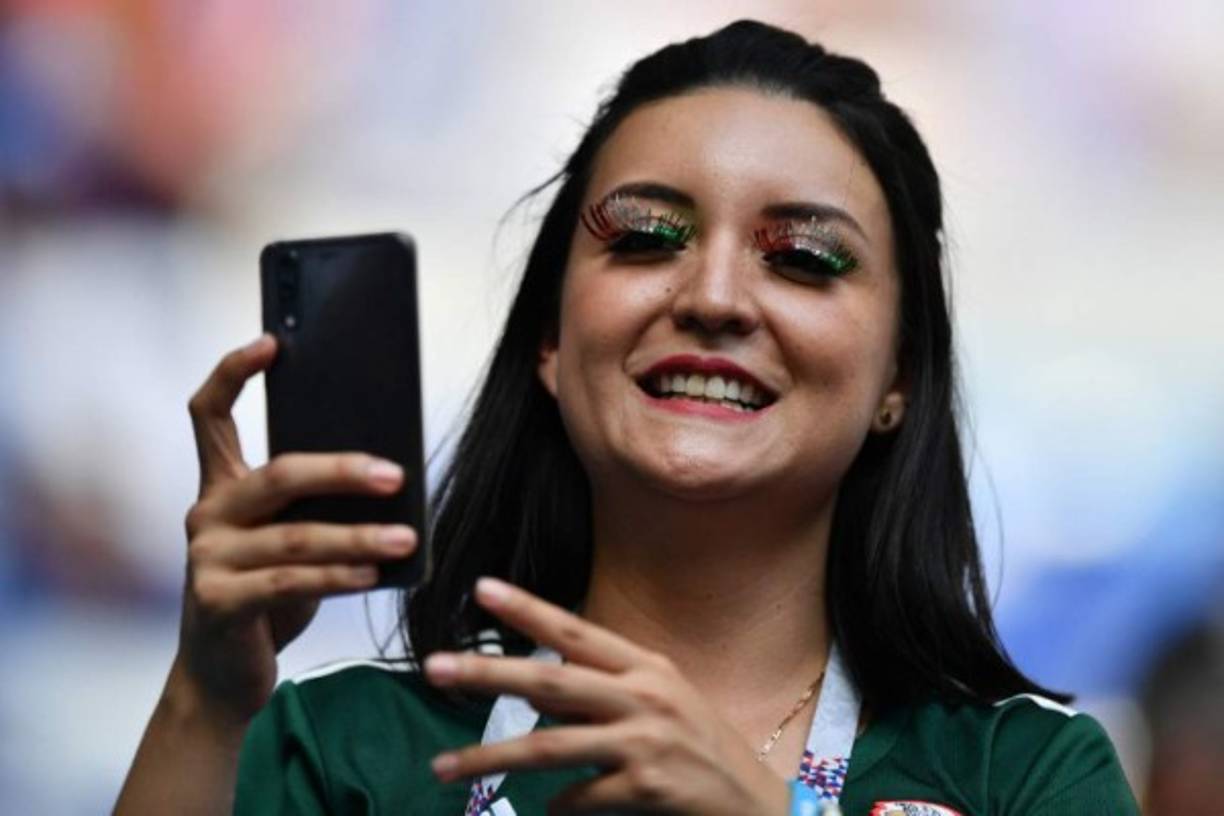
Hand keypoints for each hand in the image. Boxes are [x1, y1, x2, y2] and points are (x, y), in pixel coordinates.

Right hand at [173, 335, 417, 722]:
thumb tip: (389, 480)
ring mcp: (206, 558)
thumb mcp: (287, 542)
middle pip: (278, 474)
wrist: (222, 676)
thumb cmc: (267, 597)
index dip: (234, 371)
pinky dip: (337, 576)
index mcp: (220, 487)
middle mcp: (206, 514)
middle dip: (343, 471)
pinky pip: (289, 581)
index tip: (273, 341)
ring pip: (295, 535)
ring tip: (407, 539)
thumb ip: (313, 509)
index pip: (209, 414)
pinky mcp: (218, 602)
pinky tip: (373, 574)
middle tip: (396, 476)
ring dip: (359, 537)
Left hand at [423, 578, 790, 815]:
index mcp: (646, 667)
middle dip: (487, 673)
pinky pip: (578, 797)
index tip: (481, 588)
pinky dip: (556, 806)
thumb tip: (541, 700)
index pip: (576, 629)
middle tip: (433, 667)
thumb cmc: (704, 749)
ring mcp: (645, 742)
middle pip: (550, 681)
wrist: (758, 806)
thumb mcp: (662, 704)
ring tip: (442, 766)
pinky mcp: (646, 788)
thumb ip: (605, 694)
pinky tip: (547, 810)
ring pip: (550, 746)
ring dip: (489, 756)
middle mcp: (645, 696)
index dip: (527, 609)